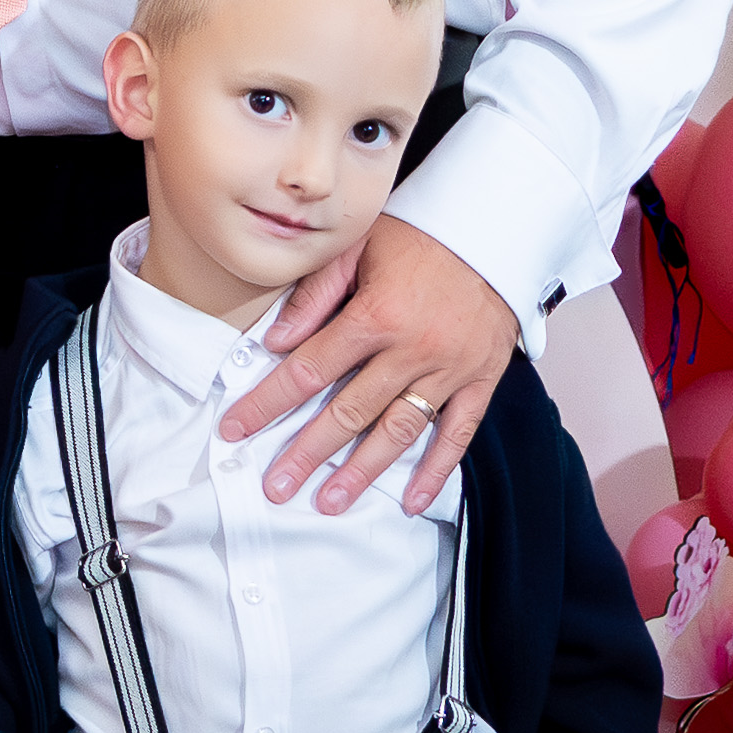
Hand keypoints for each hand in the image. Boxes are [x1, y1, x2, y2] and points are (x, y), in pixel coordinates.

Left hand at [226, 211, 514, 515]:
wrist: (497, 231)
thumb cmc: (421, 236)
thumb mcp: (359, 245)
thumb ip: (316, 293)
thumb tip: (275, 340)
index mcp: (376, 315)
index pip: (309, 370)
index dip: (268, 402)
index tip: (236, 429)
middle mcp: (412, 350)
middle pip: (349, 412)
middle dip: (307, 453)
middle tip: (276, 487)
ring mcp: (449, 369)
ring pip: (399, 431)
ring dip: (362, 471)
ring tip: (329, 501)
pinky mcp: (480, 379)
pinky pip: (458, 433)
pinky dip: (436, 469)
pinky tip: (411, 500)